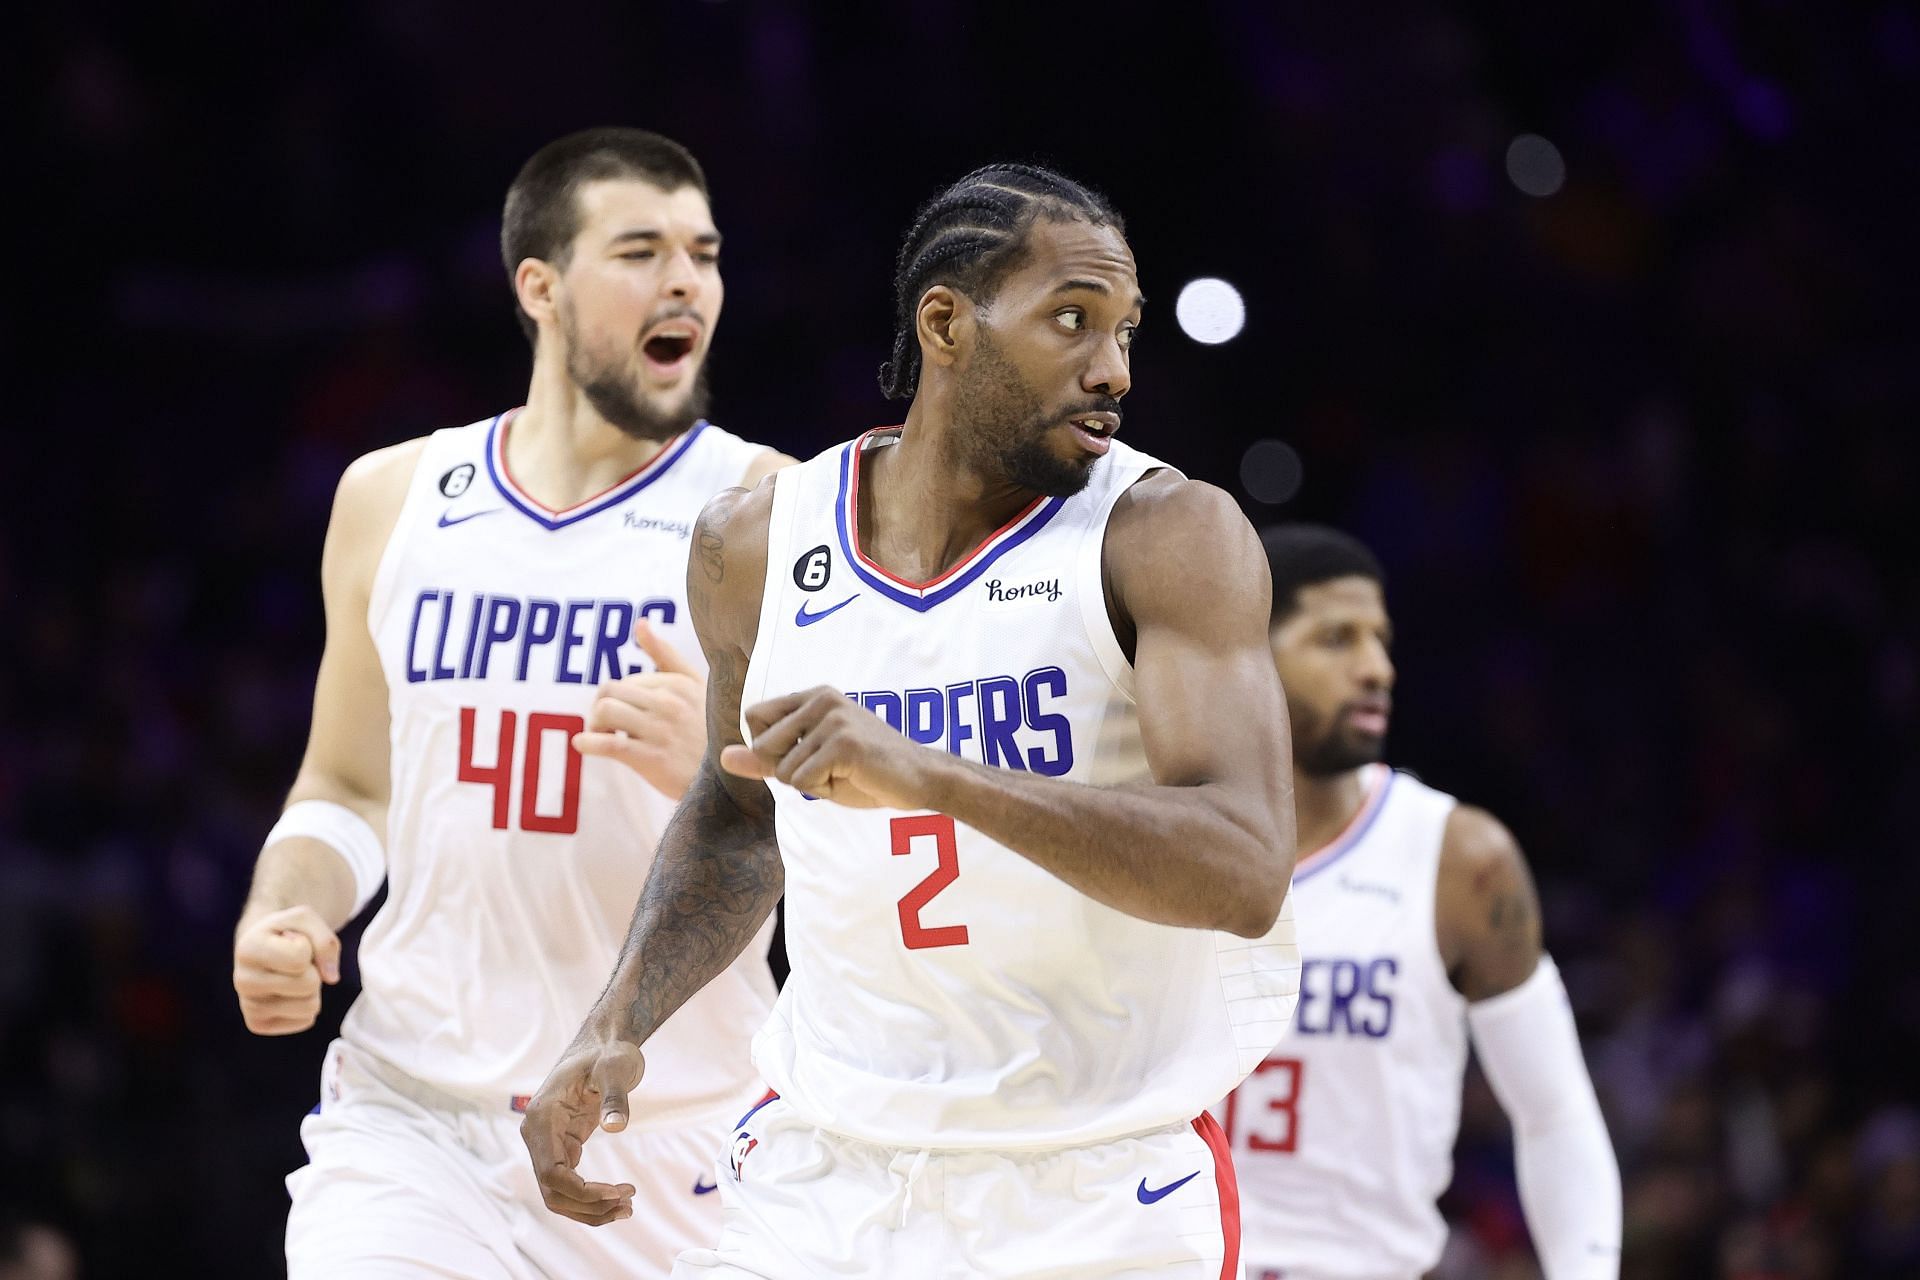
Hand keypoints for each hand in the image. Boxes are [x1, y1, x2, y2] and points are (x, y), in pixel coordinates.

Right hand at [233, 905, 340, 1034]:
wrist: (264, 948)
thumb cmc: (287, 931)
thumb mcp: (306, 919)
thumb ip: (325, 941)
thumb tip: (332, 979)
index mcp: (248, 949)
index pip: (300, 958)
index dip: (308, 947)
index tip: (292, 942)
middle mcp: (242, 981)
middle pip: (308, 985)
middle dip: (314, 971)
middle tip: (297, 963)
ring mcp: (248, 1007)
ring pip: (310, 1007)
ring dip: (312, 990)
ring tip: (292, 977)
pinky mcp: (258, 1025)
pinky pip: (306, 1021)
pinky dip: (305, 1006)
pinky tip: (288, 993)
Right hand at [521, 1037, 646, 1225]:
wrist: (603, 1043)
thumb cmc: (607, 1053)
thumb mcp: (615, 1068)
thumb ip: (614, 1096)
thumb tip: (616, 1127)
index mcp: (541, 1117)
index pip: (550, 1173)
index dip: (581, 1192)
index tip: (616, 1192)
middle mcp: (537, 1135)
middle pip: (552, 1192)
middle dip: (588, 1206)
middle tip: (628, 1204)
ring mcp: (547, 1144)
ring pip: (558, 1195)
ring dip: (589, 1209)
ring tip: (627, 1209)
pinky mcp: (562, 1148)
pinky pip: (569, 1184)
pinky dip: (590, 1198)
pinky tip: (617, 1199)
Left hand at [573, 618, 705, 799]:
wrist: (726, 783)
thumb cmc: (707, 734)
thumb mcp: (696, 689)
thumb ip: (666, 656)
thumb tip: (640, 623)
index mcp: (679, 684)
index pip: (627, 681)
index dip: (617, 699)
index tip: (622, 716)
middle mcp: (670, 703)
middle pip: (609, 691)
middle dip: (600, 709)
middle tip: (607, 727)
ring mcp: (660, 731)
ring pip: (604, 712)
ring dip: (594, 725)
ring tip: (603, 736)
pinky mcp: (652, 758)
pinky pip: (608, 743)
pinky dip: (588, 744)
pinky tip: (583, 746)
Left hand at [720, 686, 942, 809]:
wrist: (919, 779)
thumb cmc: (866, 771)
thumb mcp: (810, 762)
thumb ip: (766, 759)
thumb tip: (723, 757)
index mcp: (813, 695)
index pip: (755, 718)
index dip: (770, 749)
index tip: (808, 753)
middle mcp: (821, 698)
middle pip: (764, 746)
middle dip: (790, 771)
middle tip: (831, 768)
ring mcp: (833, 718)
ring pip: (784, 770)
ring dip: (811, 784)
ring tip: (846, 773)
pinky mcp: (843, 743)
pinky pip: (802, 781)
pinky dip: (824, 791)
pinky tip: (853, 779)